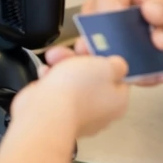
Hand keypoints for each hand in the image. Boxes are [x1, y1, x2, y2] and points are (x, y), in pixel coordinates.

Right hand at [14, 54, 129, 137]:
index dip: (106, 58)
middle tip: (74, 48)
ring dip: (62, 65)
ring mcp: (77, 115)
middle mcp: (100, 112)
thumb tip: (117, 67)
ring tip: (52, 57)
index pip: (118, 77)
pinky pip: (56, 93)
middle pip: (93, 77)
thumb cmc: (78, 90)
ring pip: (73, 82)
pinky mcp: (56, 115)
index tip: (95, 47)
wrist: (45, 113)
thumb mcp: (106, 67)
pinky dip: (50, 80)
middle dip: (81, 58)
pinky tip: (45, 72)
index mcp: (117, 102)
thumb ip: (117, 65)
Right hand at [43, 0, 162, 83]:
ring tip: (153, 70)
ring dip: (128, 67)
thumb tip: (151, 12)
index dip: (112, 20)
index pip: (103, 2)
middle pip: (94, 34)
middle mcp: (100, 13)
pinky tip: (158, 74)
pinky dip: (141, 78)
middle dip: (115, 49)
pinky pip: (121, 73)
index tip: (128, 35)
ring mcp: (105, 39)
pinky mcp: (115, 60)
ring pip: (103, 57)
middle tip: (135, 60)